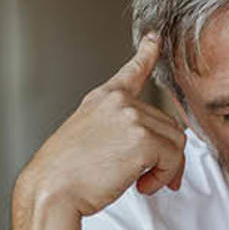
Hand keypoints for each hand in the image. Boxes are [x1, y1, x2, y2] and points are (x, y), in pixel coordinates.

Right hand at [14, 33, 186, 217]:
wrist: (52, 190)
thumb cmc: (65, 174)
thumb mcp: (87, 136)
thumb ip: (118, 129)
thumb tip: (154, 143)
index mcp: (102, 99)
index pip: (131, 71)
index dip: (147, 54)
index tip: (154, 39)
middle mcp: (119, 102)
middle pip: (168, 124)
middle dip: (166, 154)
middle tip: (150, 177)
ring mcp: (132, 117)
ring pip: (176, 142)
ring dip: (165, 168)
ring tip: (141, 181)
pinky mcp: (143, 140)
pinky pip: (174, 159)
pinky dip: (164, 177)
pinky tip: (141, 185)